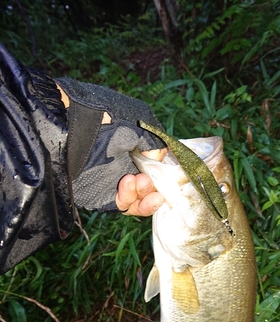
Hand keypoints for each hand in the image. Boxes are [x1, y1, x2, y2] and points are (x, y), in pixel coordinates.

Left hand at [55, 77, 165, 211]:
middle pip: (151, 187)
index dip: (166, 174)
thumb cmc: (103, 116)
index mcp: (137, 148)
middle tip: (152, 181)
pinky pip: (124, 205)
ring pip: (140, 199)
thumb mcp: (137, 123)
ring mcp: (116, 182)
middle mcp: (128, 166)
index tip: (171, 175)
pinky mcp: (103, 195)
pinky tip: (129, 183)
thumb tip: (160, 157)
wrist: (67, 126)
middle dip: (156, 186)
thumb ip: (153, 142)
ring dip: (146, 194)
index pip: (158, 168)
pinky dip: (131, 198)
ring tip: (142, 182)